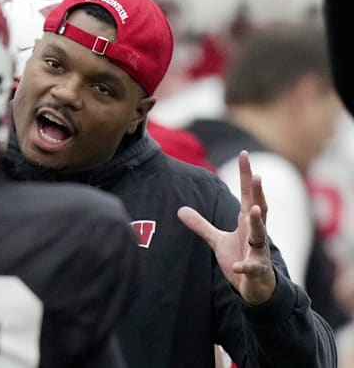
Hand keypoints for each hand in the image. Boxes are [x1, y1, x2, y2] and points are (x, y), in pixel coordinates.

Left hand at [178, 151, 275, 304]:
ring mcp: (258, 251)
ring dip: (258, 223)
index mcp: (246, 222)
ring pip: (260, 235)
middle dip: (258, 193)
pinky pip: (252, 267)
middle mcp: (256, 233)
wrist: (256, 286)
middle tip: (258, 175)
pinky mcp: (257, 269)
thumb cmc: (240, 257)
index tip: (244, 155)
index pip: (247, 195)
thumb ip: (201, 225)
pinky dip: (245, 266)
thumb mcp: (217, 240)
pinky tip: (238, 265)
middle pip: (259, 209)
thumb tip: (180, 210)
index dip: (246, 176)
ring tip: (253, 209)